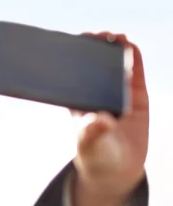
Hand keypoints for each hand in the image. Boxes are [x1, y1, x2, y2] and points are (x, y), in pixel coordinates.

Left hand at [70, 33, 148, 205]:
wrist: (118, 170)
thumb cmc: (96, 156)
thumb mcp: (91, 146)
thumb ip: (93, 134)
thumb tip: (99, 120)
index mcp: (77, 102)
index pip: (71, 75)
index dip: (69, 57)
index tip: (69, 44)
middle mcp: (96, 94)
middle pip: (92, 64)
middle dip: (92, 48)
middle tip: (93, 36)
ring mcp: (117, 92)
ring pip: (115, 65)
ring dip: (114, 48)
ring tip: (114, 37)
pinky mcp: (137, 95)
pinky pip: (135, 72)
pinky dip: (133, 58)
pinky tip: (130, 46)